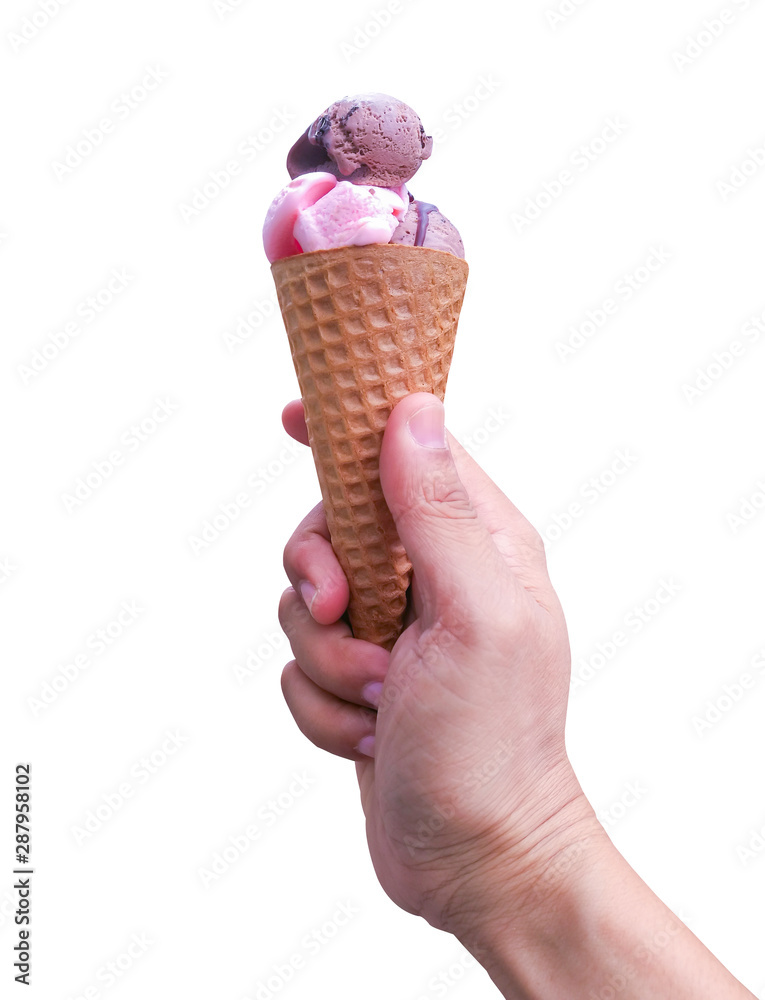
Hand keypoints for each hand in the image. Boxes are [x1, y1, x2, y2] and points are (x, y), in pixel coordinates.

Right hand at [279, 392, 595, 937]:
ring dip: (330, 660)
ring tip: (381, 699)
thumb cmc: (491, 740)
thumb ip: (439, 512)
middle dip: (321, 579)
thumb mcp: (475, 613)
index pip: (408, 453)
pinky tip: (371, 734)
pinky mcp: (362, 680)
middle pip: (332, 528)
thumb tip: (412, 411)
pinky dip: (325, 705)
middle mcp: (435, 578)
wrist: (478, 859)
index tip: (296, 416)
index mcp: (478, 543)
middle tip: (343, 616)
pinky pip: (300, 665)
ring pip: (305, 603)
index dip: (350, 429)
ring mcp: (395, 631)